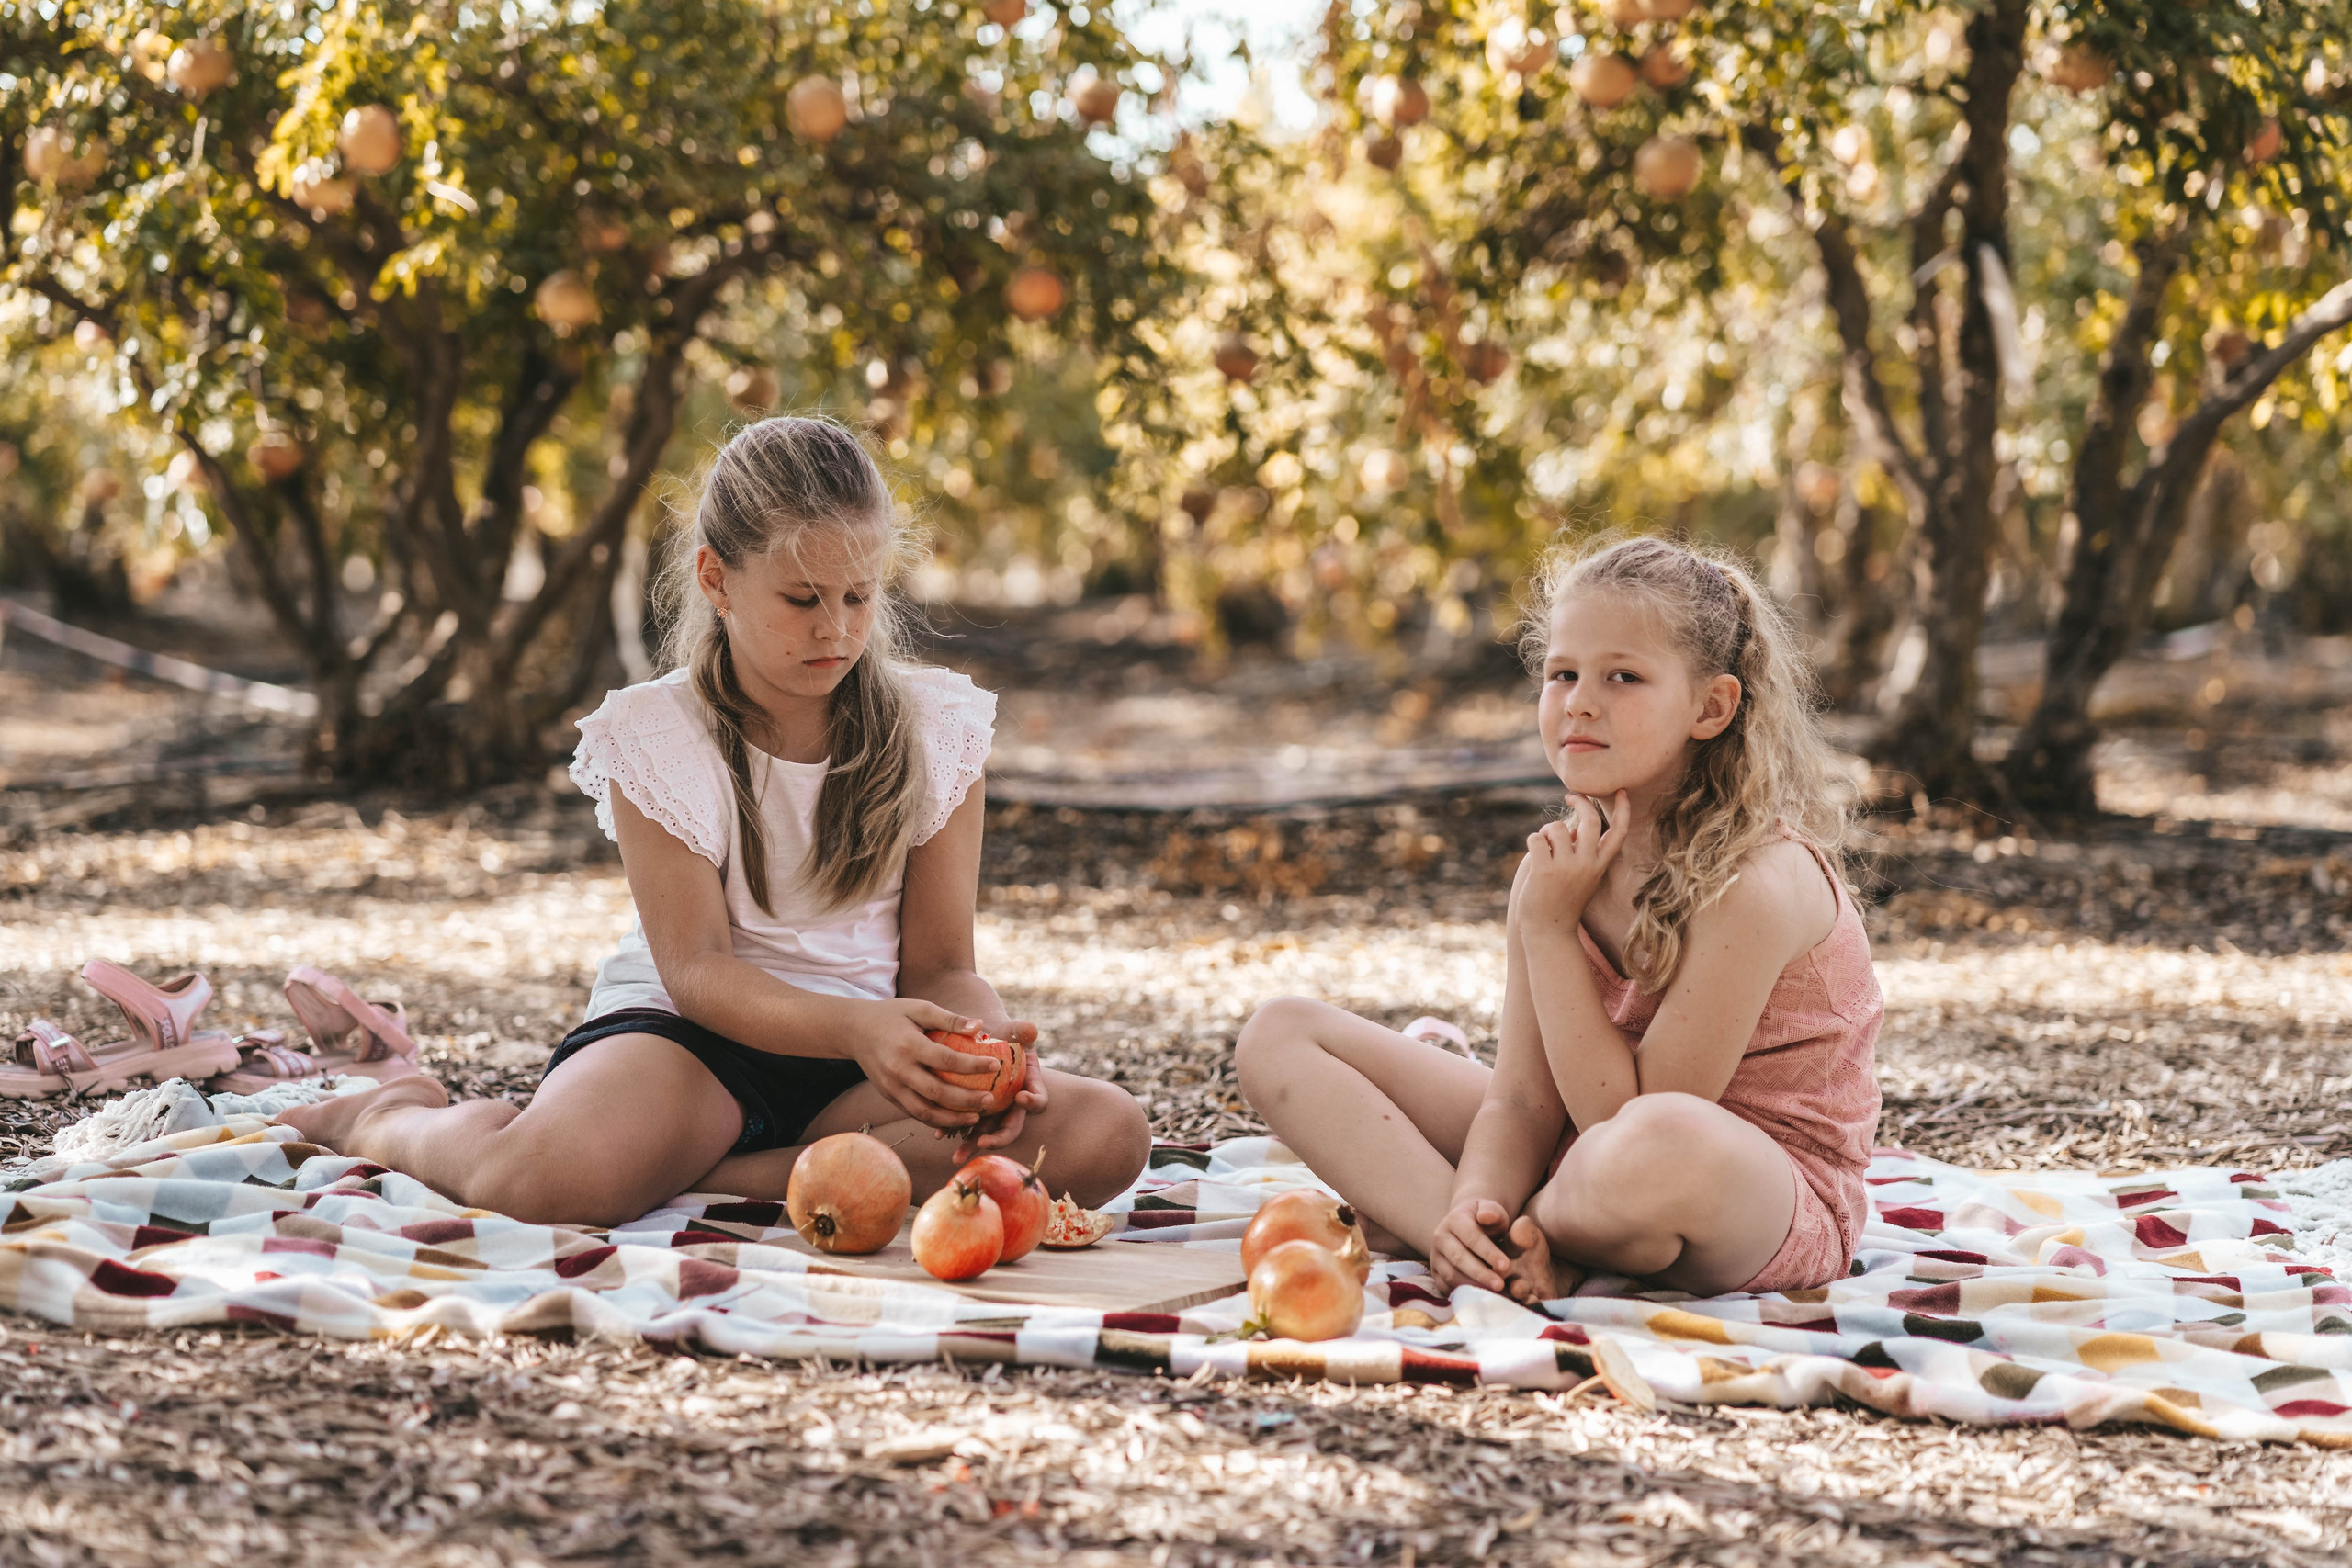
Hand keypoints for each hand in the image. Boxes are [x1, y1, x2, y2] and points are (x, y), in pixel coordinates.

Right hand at [847, 1000, 1002, 1130]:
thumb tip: (980, 1026)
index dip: (973, 1065)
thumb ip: (949, 1019)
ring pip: (924, 1111)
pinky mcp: (889, 1096)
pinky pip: (914, 1113)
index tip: (995, 1065)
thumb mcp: (919, 1008)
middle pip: (936, 1092)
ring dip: (951, 1118)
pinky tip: (954, 1119)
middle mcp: (898, 1070)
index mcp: (908, 1045)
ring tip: (976, 1117)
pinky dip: (935, 1120)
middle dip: (966, 1100)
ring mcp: (891, 1087)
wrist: (854, 1030)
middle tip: (990, 1100)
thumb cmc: (893, 1015)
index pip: (946, 1059)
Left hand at [953, 1021, 1045, 1161]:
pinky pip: (965, 1124)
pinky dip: (952, 1129)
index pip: (1038, 1100)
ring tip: (956, 1156)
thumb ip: (1022, 1031)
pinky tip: (939, 1134)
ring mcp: (993, 1112)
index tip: (1022, 1097)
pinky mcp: (974, 1112)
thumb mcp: (1014, 1031)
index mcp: (1029, 1088)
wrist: (986, 1042)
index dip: (1033, 1102)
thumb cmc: (1004, 1037)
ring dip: (971, 1145)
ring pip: (985, 1132)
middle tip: (983, 1142)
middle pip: (1010, 1127)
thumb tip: (1031, 1029)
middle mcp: (1012, 1106)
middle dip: (998, 1139)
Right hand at [1429, 1197, 1513, 1294]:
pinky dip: (1464, 1294)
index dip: (1488, 1252)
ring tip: (1493, 1293)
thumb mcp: (1493, 1211)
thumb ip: (1493, 1212)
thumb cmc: (1487, 1222)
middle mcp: (1440, 1237)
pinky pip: (1446, 1287)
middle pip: (1459, 1258)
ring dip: (1473, 1286)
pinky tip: (1481, 1297)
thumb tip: (1486, 1216)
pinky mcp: (1435, 1273)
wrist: (1468, 1226)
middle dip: (1481, 1273)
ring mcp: (1435, 1256)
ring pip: (1451, 1275)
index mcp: (1454, 1219)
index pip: (1471, 1237)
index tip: (1506, 1265)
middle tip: (1500, 1285)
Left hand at [1515, 790, 1627, 934]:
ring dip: (1547, 832)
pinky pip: (1536, 838)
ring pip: (1557, 827)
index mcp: (1599, 865)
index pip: (1619, 833)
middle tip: (1570, 796)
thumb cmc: (1563, 901)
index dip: (1623, 809)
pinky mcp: (1545, 869)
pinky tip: (1535, 857)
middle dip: (1580, 801)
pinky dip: (1533, 842)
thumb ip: (1581, 852)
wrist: (1549, 931)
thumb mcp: (1582, 877)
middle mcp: (1587, 864)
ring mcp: (1567, 867)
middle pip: (1590, 819)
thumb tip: (1571, 827)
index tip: (1622, 790)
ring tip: (1545, 848)